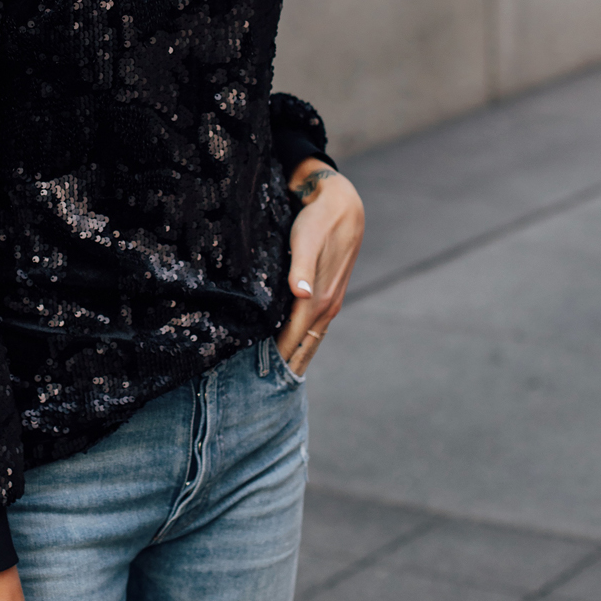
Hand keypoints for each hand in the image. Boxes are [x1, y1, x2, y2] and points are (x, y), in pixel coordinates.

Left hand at [275, 158, 364, 369]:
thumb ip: (302, 270)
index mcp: (318, 300)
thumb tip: (301, 296)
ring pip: (311, 340)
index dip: (277, 361)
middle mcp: (326, 306)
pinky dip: (302, 342)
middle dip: (287, 369)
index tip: (259, 382)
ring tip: (278, 381)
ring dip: (296, 359)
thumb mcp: (306, 242)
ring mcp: (329, 301)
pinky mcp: (328, 293)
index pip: (292, 340)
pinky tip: (292, 348)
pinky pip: (313, 327)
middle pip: (304, 348)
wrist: (341, 205)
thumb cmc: (317, 222)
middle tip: (264, 394)